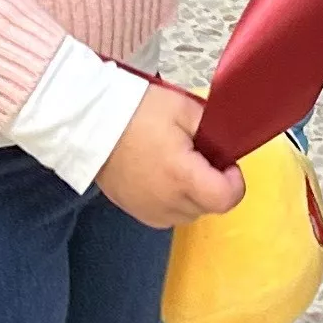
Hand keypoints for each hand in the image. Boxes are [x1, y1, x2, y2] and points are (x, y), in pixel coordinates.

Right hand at [101, 78, 244, 227]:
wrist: (88, 122)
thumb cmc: (136, 111)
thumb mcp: (183, 108)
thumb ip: (213, 127)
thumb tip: (227, 142)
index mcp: (182, 176)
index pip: (226, 199)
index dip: (234, 182)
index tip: (226, 163)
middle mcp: (167, 202)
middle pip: (208, 207)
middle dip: (213, 184)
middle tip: (200, 157)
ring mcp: (148, 210)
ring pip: (188, 214)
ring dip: (193, 196)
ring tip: (179, 166)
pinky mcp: (133, 211)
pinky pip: (166, 215)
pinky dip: (172, 201)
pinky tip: (162, 177)